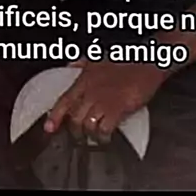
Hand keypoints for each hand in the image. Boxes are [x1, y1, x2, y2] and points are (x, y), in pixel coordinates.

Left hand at [43, 58, 163, 141]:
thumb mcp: (98, 57)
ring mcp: (103, 101)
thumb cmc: (125, 60)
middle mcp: (90, 92)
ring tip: (93, 137)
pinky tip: (106, 137)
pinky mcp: (118, 109)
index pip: (64, 101)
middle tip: (79, 136)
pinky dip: (103, 136)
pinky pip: (104, 129)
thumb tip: (71, 64)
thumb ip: (82, 62)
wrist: (146, 61)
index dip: (54, 116)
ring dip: (89, 135)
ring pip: (87, 125)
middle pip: (74, 118)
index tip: (49, 128)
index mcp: (84, 80)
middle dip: (75, 130)